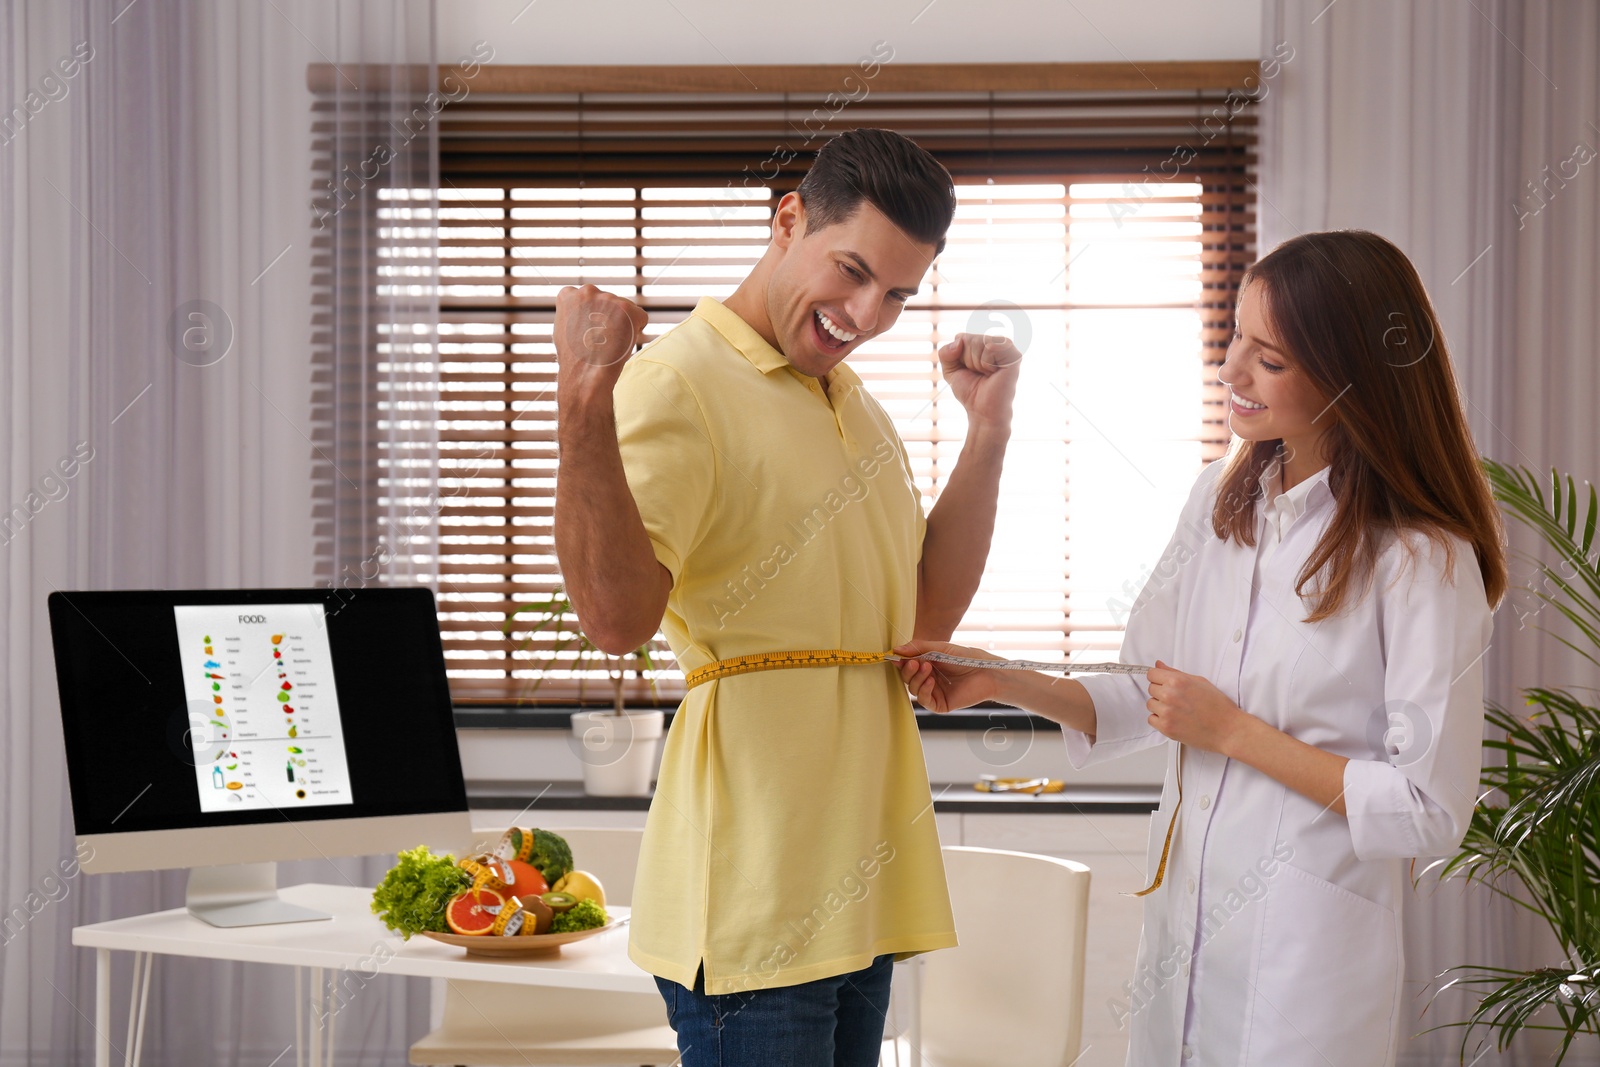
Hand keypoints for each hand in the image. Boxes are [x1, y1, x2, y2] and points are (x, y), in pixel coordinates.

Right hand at [554, 285, 648, 406]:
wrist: (585, 373)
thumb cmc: (573, 358)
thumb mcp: (562, 328)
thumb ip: (574, 313)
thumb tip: (584, 310)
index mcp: (569, 294)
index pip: (587, 298)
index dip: (591, 316)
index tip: (588, 331)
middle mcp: (588, 291)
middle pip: (607, 302)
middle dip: (608, 318)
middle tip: (601, 339)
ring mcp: (608, 299)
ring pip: (625, 309)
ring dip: (622, 324)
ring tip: (610, 343)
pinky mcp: (628, 309)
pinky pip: (641, 317)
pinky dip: (637, 330)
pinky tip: (624, 343)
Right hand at [892, 640, 1003, 712]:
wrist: (986, 671)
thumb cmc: (966, 658)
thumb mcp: (940, 648)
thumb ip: (918, 648)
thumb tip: (895, 650)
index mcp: (927, 666)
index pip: (907, 665)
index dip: (900, 661)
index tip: (894, 656)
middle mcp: (928, 680)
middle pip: (907, 678)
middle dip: (908, 670)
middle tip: (913, 662)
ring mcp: (934, 692)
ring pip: (913, 689)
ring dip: (916, 678)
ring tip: (927, 667)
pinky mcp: (940, 704)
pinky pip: (924, 700)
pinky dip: (924, 690)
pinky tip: (931, 680)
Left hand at [938, 333, 1020, 428]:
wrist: (982, 411)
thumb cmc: (970, 391)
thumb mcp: (950, 371)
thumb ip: (946, 352)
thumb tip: (959, 341)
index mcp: (983, 343)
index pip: (960, 338)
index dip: (959, 358)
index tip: (970, 371)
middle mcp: (996, 342)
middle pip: (969, 339)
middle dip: (968, 360)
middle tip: (979, 374)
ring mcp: (1007, 347)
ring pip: (979, 341)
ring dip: (977, 362)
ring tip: (987, 374)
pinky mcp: (1014, 355)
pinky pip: (991, 347)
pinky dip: (987, 363)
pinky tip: (994, 373)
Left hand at [1145, 659, 1253, 754]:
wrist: (1227, 729)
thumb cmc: (1218, 706)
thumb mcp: (1199, 681)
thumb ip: (1175, 673)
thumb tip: (1159, 666)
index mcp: (1178, 681)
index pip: (1151, 674)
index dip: (1158, 678)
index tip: (1162, 682)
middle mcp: (1170, 695)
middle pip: (1151, 688)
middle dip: (1161, 692)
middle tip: (1177, 698)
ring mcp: (1167, 712)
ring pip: (1150, 704)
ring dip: (1160, 706)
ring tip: (1178, 709)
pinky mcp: (1166, 727)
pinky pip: (1152, 720)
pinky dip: (1160, 720)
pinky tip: (1174, 718)